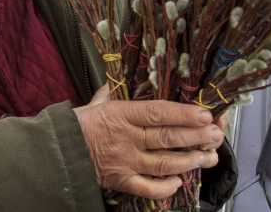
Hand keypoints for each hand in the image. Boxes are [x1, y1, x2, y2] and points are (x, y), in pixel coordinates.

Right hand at [74, 86, 224, 199]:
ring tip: (208, 157)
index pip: (158, 113)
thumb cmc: (73, 126)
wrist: (54, 153)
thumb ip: (108, 94)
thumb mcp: (91, 104)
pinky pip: (147, 188)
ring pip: (164, 163)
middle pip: (167, 138)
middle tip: (216, 135)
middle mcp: (126, 138)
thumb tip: (112, 82)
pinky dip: (165, 187)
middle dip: (196, 137)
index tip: (204, 114)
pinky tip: (179, 181)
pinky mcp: (121, 181)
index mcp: (121, 114)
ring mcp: (125, 161)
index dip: (184, 114)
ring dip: (190, 161)